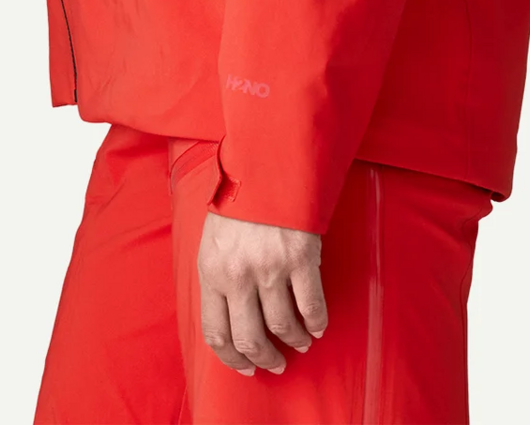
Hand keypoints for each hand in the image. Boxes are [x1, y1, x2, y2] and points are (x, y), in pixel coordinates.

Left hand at [197, 211, 328, 375]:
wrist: (267, 163)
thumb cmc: (239, 200)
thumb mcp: (213, 238)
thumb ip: (218, 275)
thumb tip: (228, 314)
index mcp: (212, 270)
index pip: (216, 332)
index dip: (232, 358)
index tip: (245, 367)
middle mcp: (239, 274)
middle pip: (249, 338)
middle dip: (263, 359)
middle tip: (275, 364)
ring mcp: (270, 268)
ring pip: (281, 326)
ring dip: (293, 341)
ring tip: (299, 343)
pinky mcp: (300, 258)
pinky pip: (310, 306)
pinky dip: (315, 323)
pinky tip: (317, 326)